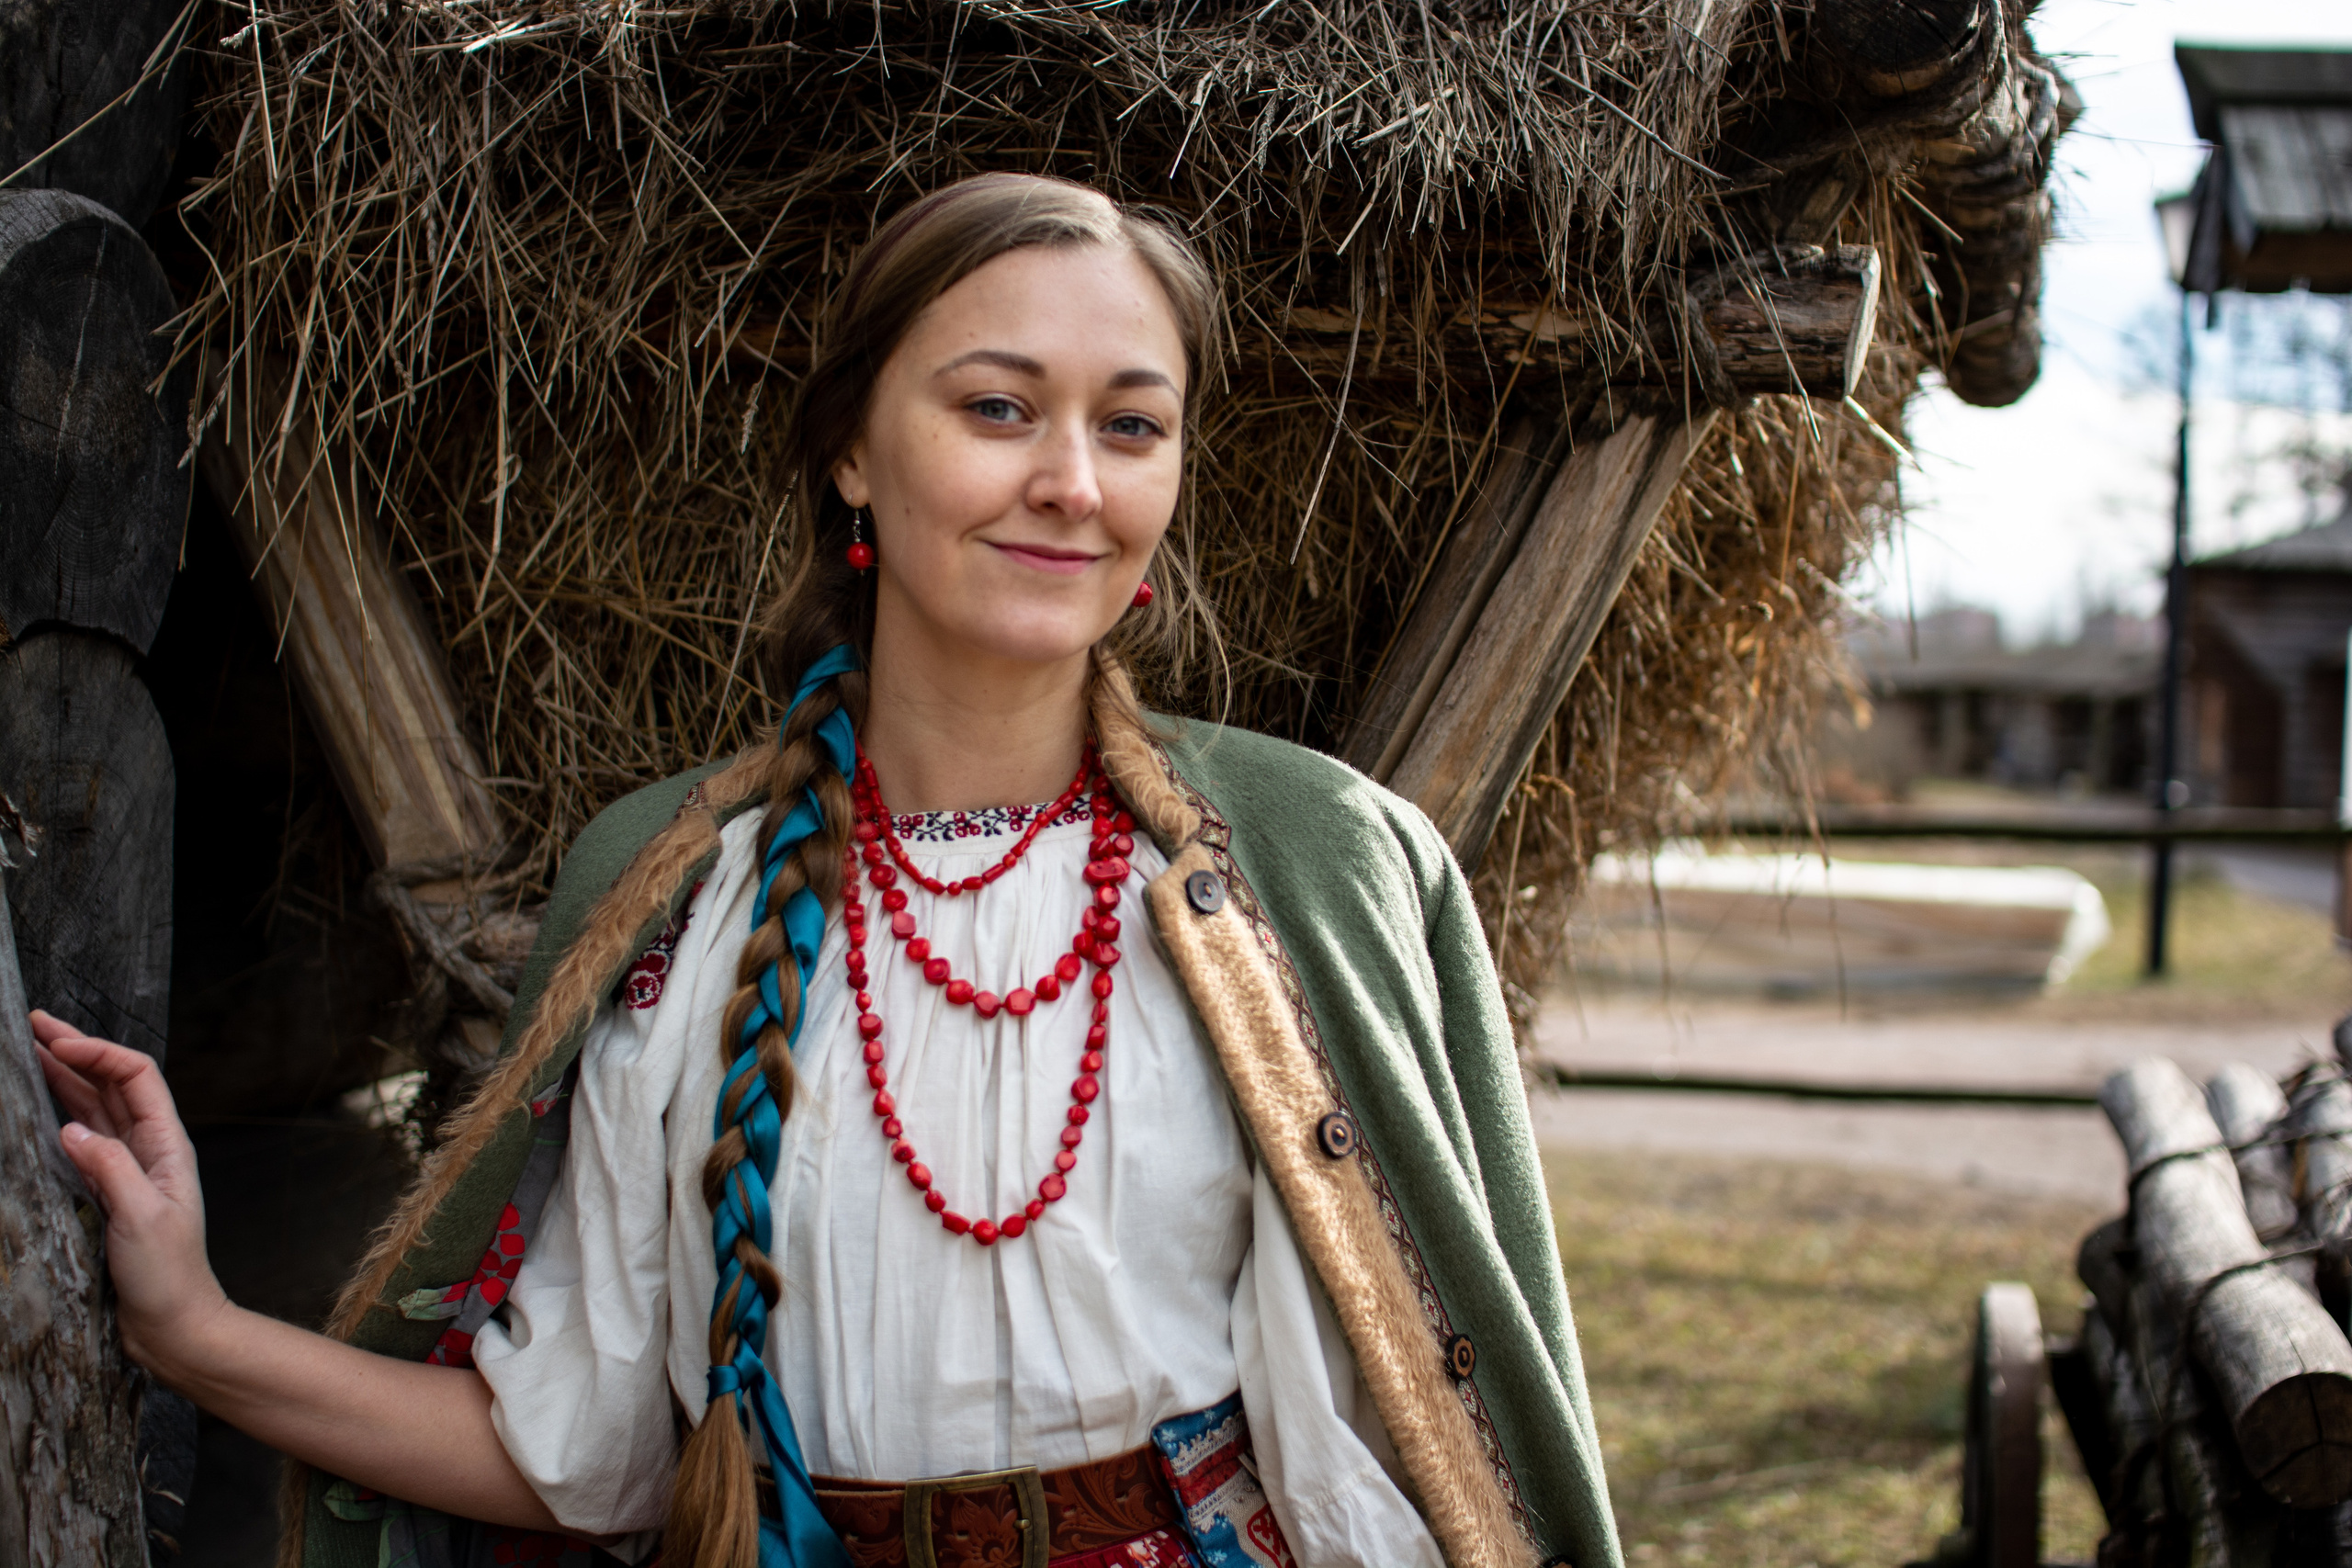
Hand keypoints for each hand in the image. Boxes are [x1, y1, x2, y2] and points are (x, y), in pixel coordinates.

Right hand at [32, 1011, 230, 1376]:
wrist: (173, 1326)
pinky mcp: (105, 1194)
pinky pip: (80, 1143)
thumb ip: (109, 1170)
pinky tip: (36, 1109)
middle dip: (75, 1050)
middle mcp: (148, 1150)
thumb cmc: (169, 1276)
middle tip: (31, 1024)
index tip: (53, 1040)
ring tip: (27, 1051)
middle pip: (111, 1084)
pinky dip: (57, 1118)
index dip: (97, 1051)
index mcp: (167, 1146)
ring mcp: (126, 1170)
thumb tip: (72, 1128)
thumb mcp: (142, 1218)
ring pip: (92, 1110)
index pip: (135, 1077)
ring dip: (63, 1078)